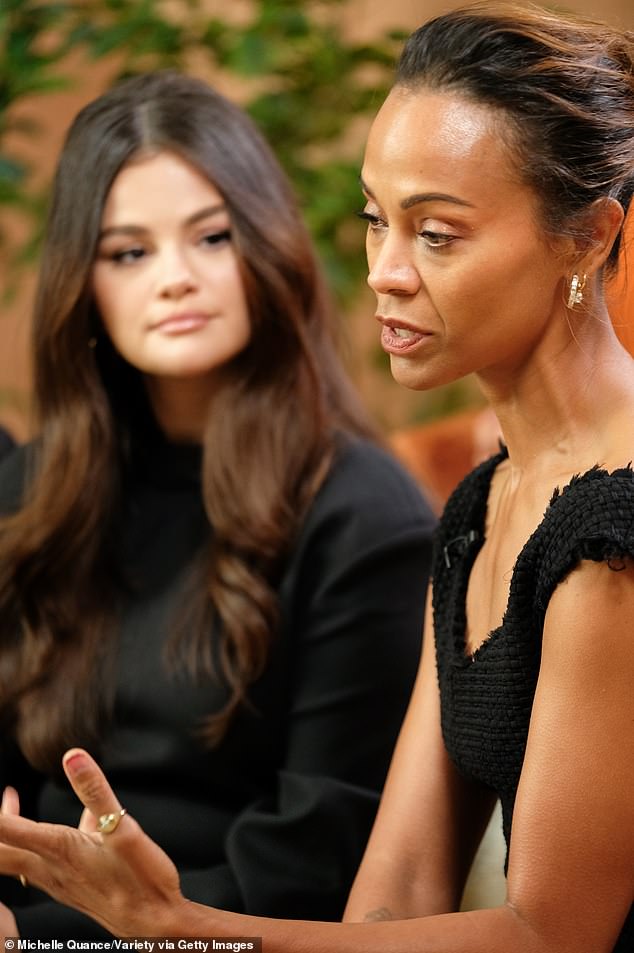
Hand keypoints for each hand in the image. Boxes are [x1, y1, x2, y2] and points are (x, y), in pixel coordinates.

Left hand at [0, 749, 187, 936]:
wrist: (155, 925)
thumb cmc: (141, 880)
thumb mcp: (123, 830)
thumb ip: (96, 792)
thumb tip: (73, 756)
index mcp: (59, 850)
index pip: (7, 830)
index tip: (1, 793)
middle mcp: (52, 869)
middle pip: (3, 851)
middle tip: (3, 797)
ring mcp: (60, 881)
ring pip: (19, 857)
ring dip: (10, 832)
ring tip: (10, 803)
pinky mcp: (73, 886)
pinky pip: (43, 862)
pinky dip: (39, 841)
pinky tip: (73, 824)